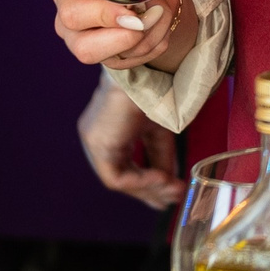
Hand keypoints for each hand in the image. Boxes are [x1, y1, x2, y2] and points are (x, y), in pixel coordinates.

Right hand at [53, 0, 192, 71]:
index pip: (73, 14)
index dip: (103, 16)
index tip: (133, 10)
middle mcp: (71, 27)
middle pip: (85, 50)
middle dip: (126, 37)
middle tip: (154, 15)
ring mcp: (91, 45)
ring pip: (117, 59)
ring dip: (152, 35)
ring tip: (164, 9)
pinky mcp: (112, 58)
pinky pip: (138, 60)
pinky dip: (159, 41)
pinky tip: (162, 20)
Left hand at [77, 76, 182, 209]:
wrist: (152, 71)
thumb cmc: (157, 90)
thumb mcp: (161, 128)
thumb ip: (162, 155)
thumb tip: (171, 182)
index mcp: (110, 129)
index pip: (126, 164)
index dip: (148, 182)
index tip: (169, 193)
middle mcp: (97, 136)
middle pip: (120, 175)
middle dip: (148, 191)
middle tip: (171, 199)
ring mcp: (95, 141)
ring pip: (117, 179)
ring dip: (148, 188)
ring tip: (173, 190)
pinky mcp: (100, 144)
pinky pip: (116, 177)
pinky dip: (141, 182)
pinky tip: (162, 178)